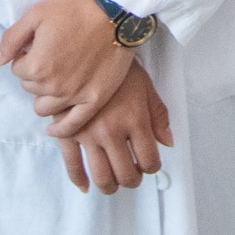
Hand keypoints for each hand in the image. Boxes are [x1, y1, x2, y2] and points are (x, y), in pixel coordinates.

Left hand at [0, 0, 131, 129]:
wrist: (116, 13)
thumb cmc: (75, 9)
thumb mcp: (36, 14)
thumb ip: (11, 40)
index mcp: (36, 65)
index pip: (17, 70)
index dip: (26, 56)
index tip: (39, 46)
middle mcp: (53, 86)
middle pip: (30, 88)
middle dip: (36, 75)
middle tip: (51, 58)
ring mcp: (75, 95)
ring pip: (44, 108)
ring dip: (45, 95)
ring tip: (57, 79)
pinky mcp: (95, 100)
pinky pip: (72, 124)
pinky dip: (60, 129)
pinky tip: (53, 129)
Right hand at [53, 60, 170, 191]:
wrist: (86, 49)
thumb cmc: (118, 67)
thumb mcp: (146, 87)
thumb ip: (158, 116)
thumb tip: (166, 142)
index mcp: (134, 120)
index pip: (149, 160)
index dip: (151, 167)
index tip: (148, 166)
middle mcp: (112, 131)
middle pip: (125, 173)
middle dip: (132, 180)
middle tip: (132, 176)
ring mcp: (88, 133)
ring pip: (101, 175)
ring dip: (109, 185)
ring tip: (112, 183)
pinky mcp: (67, 132)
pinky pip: (72, 164)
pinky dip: (79, 179)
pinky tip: (85, 185)